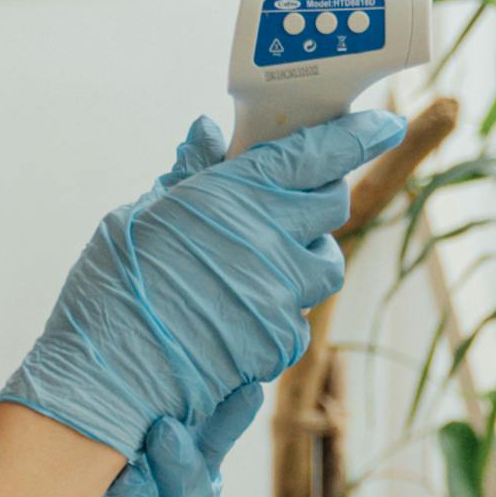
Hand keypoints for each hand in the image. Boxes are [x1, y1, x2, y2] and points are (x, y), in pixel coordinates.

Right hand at [0, 110, 403, 460]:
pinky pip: (298, 317)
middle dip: (322, 198)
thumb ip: (189, 174)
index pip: (320, 153)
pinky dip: (280, 311)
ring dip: (305, 257)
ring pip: (324, 265)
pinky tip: (239, 315)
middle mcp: (272, 240)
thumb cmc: (115, 286)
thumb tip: (208, 133)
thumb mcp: (143, 213)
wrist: (110, 373)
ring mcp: (282, 294)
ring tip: (265, 264)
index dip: (361, 135)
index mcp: (238, 194)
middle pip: (334, 207)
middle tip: (293, 202)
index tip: (385, 123)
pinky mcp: (280, 340)